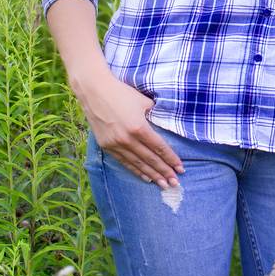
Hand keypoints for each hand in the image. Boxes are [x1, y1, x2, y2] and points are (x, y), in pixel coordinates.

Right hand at [75, 69, 183, 187]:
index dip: (171, 159)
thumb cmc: (121, 93)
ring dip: (152, 175)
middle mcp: (127, 139)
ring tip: (163, 184)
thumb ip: (155, 115)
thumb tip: (166, 125)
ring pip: (137, 164)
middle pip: (150, 159)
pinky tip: (145, 177)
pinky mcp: (106, 146)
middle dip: (164, 172)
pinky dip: (135, 170)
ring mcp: (115, 144)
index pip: (159, 148)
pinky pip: (124, 162)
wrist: (94, 91)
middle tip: (175, 183)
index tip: (180, 169)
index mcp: (139, 127)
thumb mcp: (143, 101)